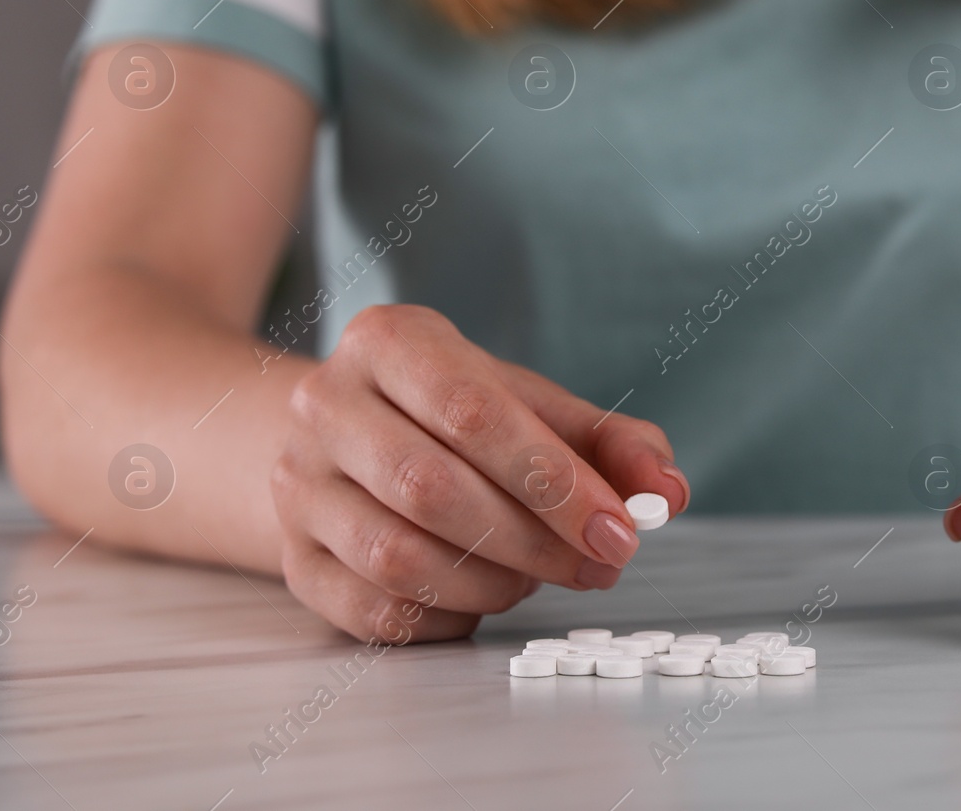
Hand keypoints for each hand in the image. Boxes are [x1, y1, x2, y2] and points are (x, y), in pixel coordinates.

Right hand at [271, 304, 688, 642]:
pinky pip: (375, 612)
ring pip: (398, 556)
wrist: (352, 436)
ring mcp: (297, 484)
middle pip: (431, 488)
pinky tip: (485, 600)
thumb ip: (614, 443)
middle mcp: (325, 404)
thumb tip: (666, 492)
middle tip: (599, 565)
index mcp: (390, 341)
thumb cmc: (461, 417)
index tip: (619, 531)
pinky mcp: (294, 559)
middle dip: (534, 541)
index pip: (473, 413)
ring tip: (538, 576)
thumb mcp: (537, 407)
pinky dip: (449, 619)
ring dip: (492, 584)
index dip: (555, 482)